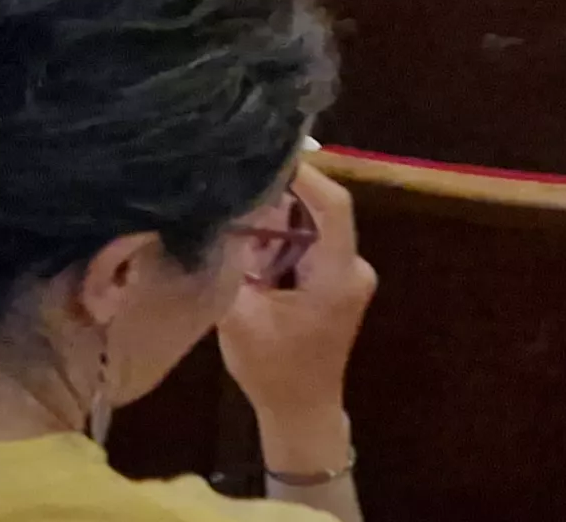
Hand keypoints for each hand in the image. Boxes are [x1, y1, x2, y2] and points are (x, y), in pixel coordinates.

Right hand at [215, 161, 374, 432]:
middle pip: (319, 210)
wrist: (301, 413)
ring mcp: (348, 275)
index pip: (332, 204)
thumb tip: (212, 214)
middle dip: (275, 199)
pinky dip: (279, 241)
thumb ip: (230, 261)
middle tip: (232, 191)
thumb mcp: (239, 316)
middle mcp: (353, 268)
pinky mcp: (335, 282)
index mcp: (338, 275)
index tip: (261, 152)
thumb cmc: (273, 370)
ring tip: (234, 224)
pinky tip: (249, 249)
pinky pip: (309, 243)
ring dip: (274, 222)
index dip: (301, 173)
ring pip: (310, 226)